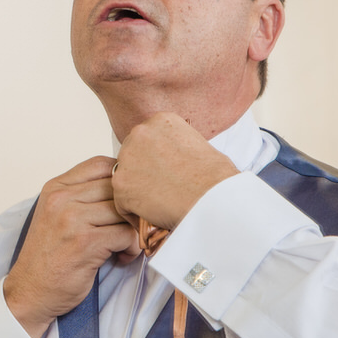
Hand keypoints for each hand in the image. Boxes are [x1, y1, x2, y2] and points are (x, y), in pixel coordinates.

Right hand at [4, 156, 139, 337]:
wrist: (30, 291)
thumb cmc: (49, 255)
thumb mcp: (57, 214)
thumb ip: (82, 195)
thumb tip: (125, 185)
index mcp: (55, 187)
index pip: (101, 163)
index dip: (122, 180)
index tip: (125, 201)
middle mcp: (62, 198)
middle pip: (117, 187)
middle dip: (131, 209)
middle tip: (130, 228)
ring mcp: (72, 219)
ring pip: (125, 211)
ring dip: (133, 230)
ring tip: (123, 246)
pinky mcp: (86, 242)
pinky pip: (127, 235)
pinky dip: (131, 248)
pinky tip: (119, 257)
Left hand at [111, 112, 238, 231]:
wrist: (213, 199)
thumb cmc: (215, 178)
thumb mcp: (199, 146)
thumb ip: (177, 146)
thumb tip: (173, 158)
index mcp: (161, 121)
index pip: (147, 140)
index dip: (154, 160)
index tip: (165, 172)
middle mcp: (140, 133)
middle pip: (132, 156)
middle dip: (143, 173)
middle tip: (160, 190)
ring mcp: (127, 159)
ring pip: (126, 179)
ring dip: (138, 192)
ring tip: (159, 205)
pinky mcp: (122, 184)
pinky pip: (121, 203)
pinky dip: (134, 213)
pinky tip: (153, 217)